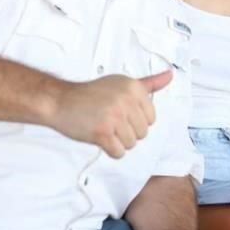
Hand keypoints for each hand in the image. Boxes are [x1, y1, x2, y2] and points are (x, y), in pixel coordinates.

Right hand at [49, 70, 172, 157]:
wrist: (60, 101)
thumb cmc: (91, 94)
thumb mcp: (121, 83)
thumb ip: (148, 83)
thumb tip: (169, 76)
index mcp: (133, 88)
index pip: (151, 118)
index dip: (135, 120)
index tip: (120, 113)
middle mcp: (126, 100)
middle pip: (142, 133)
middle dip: (126, 132)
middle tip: (109, 120)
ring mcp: (114, 116)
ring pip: (131, 144)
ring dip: (117, 141)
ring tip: (104, 127)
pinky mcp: (103, 133)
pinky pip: (118, 152)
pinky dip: (110, 150)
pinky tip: (100, 137)